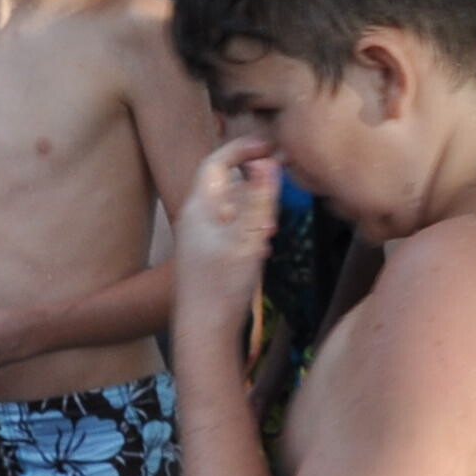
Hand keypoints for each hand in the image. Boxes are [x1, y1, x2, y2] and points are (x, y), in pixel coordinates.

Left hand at [171, 138, 280, 325]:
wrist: (203, 329)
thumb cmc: (223, 284)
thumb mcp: (248, 237)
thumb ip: (259, 199)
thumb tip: (268, 162)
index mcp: (201, 206)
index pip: (217, 160)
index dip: (243, 148)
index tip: (271, 146)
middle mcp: (196, 216)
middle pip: (225, 182)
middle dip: (253, 180)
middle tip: (279, 187)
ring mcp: (199, 237)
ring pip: (230, 207)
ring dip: (254, 207)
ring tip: (272, 224)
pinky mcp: (206, 255)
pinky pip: (230, 228)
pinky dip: (249, 228)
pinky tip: (262, 246)